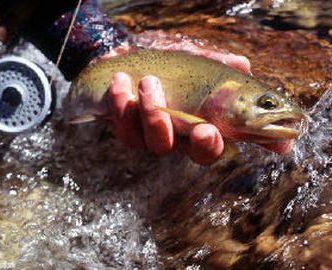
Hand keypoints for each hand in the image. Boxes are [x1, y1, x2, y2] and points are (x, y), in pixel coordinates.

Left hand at [105, 33, 292, 164]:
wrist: (125, 59)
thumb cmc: (166, 64)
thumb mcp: (193, 59)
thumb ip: (216, 63)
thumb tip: (242, 64)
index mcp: (203, 121)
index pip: (222, 140)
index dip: (224, 144)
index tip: (213, 131)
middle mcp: (182, 136)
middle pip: (198, 154)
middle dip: (201, 144)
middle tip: (202, 128)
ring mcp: (154, 136)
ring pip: (158, 142)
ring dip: (154, 113)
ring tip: (149, 81)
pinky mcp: (127, 130)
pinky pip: (125, 128)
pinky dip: (120, 104)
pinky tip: (120, 80)